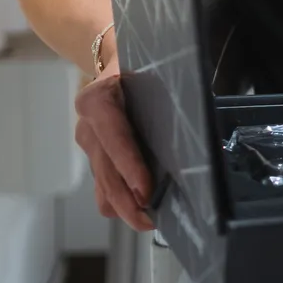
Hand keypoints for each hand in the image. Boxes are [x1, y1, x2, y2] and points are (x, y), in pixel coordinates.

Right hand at [75, 70, 153, 230]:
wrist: (114, 61)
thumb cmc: (139, 66)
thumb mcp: (150, 71)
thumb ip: (162, 95)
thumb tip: (194, 123)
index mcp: (98, 100)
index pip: (114, 137)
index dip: (129, 166)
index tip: (145, 190)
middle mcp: (88, 125)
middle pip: (106, 169)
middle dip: (127, 199)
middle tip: (149, 220)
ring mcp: (88, 142)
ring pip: (102, 182)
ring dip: (123, 205)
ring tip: (147, 222)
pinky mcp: (94, 155)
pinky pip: (100, 185)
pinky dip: (116, 201)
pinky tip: (135, 209)